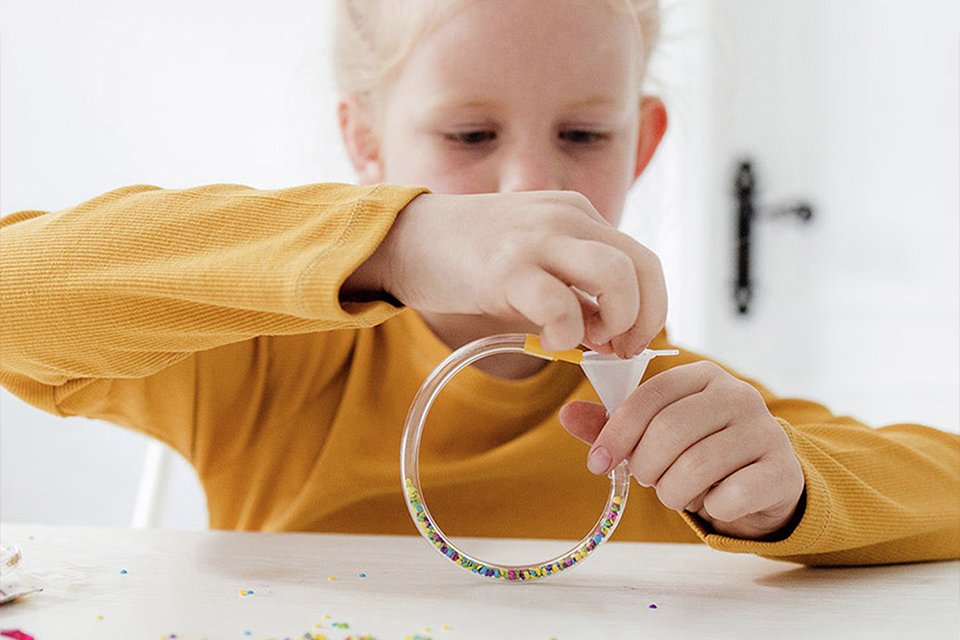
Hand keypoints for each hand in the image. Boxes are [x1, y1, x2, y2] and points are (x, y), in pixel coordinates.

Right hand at [346, 191, 666, 355]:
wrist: (406, 238)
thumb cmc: (471, 256)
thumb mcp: (535, 261)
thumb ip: (574, 289)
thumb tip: (610, 335)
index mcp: (578, 214)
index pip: (643, 260)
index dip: (652, 307)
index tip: (631, 340)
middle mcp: (566, 218)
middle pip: (641, 267)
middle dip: (643, 319)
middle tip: (618, 349)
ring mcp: (537, 239)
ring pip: (616, 277)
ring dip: (615, 322)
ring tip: (588, 341)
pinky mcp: (506, 267)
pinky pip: (560, 305)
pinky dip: (566, 334)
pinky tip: (549, 341)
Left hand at [559, 361, 804, 539]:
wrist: (762, 482)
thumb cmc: (701, 451)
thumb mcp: (656, 434)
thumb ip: (613, 425)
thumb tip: (566, 415)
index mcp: (703, 376)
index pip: (650, 396)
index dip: (617, 431)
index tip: (597, 463)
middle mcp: (738, 395)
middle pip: (671, 431)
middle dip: (645, 466)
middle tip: (646, 479)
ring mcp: (766, 430)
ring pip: (697, 467)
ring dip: (673, 491)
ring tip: (674, 491)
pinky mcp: (783, 469)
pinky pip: (730, 496)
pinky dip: (711, 507)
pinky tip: (715, 500)